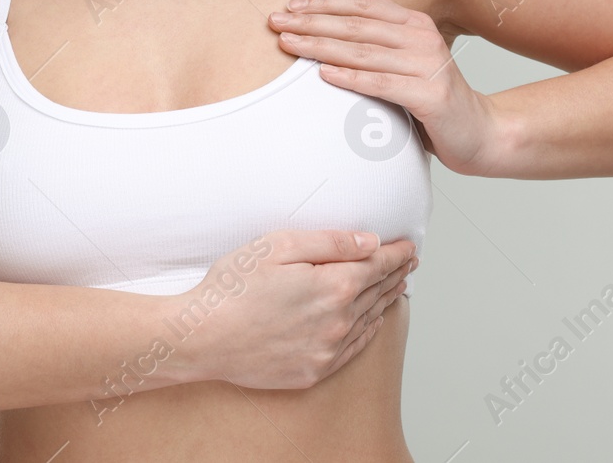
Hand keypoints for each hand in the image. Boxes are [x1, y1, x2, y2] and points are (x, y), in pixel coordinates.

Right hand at [176, 230, 417, 390]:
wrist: (203, 337)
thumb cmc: (233, 287)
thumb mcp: (278, 246)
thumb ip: (330, 242)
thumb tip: (370, 242)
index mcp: (334, 285)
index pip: (378, 265)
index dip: (397, 253)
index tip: (410, 247)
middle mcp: (339, 321)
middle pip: (379, 292)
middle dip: (395, 274)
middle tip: (408, 263)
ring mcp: (328, 350)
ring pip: (369, 320)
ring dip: (386, 300)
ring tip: (396, 286)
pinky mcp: (314, 370)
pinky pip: (354, 349)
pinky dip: (368, 331)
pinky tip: (372, 322)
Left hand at [269, 0, 496, 174]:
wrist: (480, 133)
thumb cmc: (434, 97)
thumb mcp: (410, 58)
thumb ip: (386, 33)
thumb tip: (355, 1)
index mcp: (415, 23)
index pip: (362, 5)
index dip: (323, 3)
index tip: (290, 6)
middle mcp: (422, 38)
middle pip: (356, 26)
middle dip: (311, 23)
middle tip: (276, 23)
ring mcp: (428, 65)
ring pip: (363, 52)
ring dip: (321, 47)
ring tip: (289, 44)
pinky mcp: (430, 95)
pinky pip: (381, 84)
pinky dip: (350, 78)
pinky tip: (323, 74)